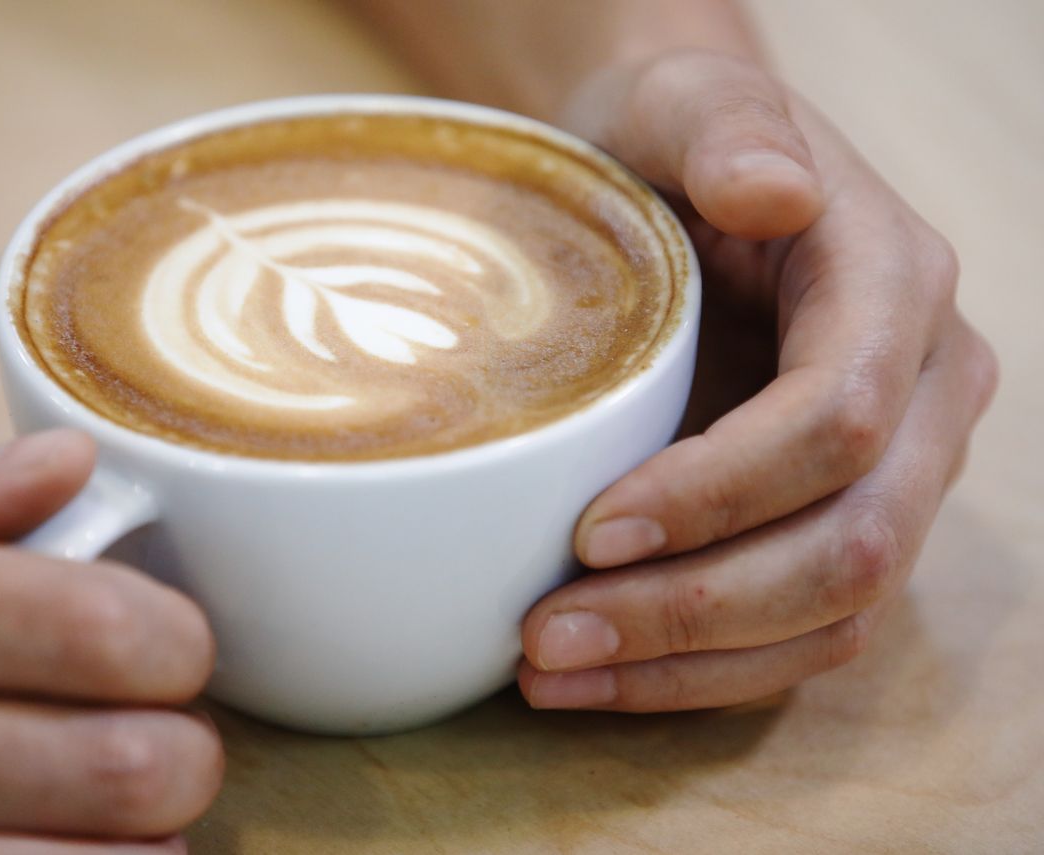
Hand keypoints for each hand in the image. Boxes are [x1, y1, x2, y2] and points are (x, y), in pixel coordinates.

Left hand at [519, 50, 997, 711]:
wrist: (679, 180)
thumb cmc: (670, 142)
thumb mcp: (686, 101)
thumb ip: (728, 128)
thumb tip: (773, 194)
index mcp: (894, 290)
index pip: (839, 419)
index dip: (723, 491)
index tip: (591, 528)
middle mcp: (921, 393)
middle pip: (852, 544)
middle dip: (697, 607)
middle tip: (548, 633)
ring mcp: (893, 472)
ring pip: (833, 615)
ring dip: (689, 663)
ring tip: (549, 670)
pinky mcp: (839, 520)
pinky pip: (798, 631)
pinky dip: (697, 669)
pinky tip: (594, 671)